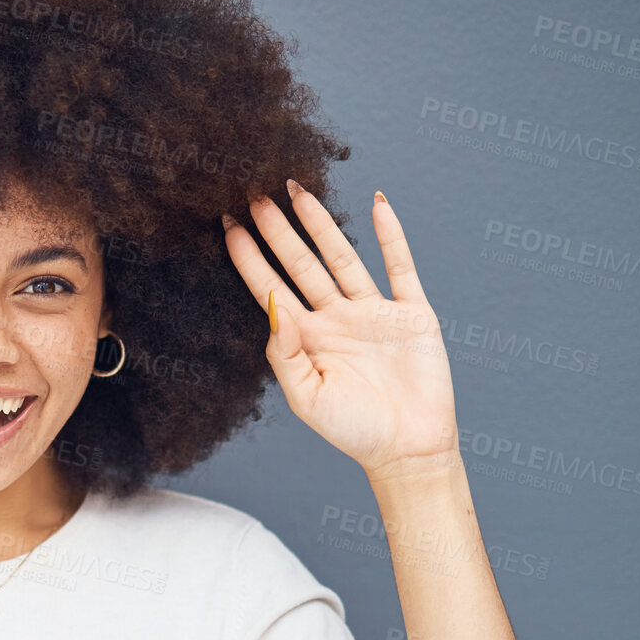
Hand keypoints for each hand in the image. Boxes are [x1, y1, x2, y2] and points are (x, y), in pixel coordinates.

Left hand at [222, 184, 459, 478]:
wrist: (407, 449)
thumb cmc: (353, 430)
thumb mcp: (306, 397)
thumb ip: (283, 354)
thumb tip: (270, 306)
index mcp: (307, 338)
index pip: (271, 287)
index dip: (249, 257)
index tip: (228, 225)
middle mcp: (335, 318)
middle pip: (300, 263)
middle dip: (277, 230)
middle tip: (254, 193)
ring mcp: (372, 312)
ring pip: (341, 256)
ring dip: (321, 223)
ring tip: (298, 190)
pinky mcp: (411, 313)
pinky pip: (399, 266)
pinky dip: (390, 235)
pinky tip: (377, 204)